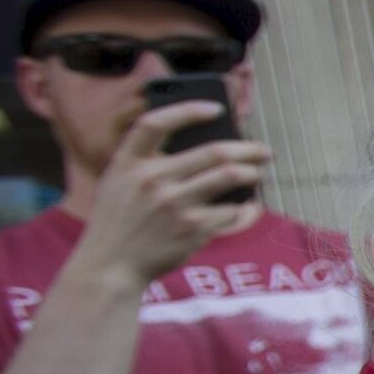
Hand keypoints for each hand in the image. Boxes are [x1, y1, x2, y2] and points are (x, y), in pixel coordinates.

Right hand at [74, 100, 270, 289]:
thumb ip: (148, 162)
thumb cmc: (121, 220)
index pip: (156, 122)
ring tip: (257, 173)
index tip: (217, 109)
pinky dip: (243, 207)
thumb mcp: (118, 182)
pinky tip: (247, 206)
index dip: (189, 110)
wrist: (111, 265)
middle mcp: (151, 179)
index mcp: (128, 162)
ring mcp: (173, 204)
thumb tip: (205, 147)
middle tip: (263, 150)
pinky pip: (231, 210)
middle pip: (213, 151)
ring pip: (230, 175)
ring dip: (252, 173)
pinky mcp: (192, 228)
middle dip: (248, 148)